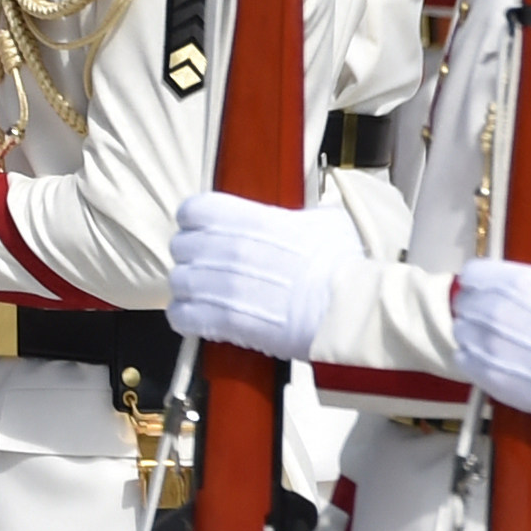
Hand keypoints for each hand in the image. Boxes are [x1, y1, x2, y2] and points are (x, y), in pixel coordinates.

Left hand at [166, 191, 360, 360]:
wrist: (352, 309)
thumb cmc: (345, 267)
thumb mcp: (327, 223)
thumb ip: (303, 217)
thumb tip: (306, 220)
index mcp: (246, 218)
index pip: (193, 210)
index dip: (196, 222)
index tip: (204, 232)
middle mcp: (227, 247)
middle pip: (181, 247)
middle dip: (193, 259)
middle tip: (208, 269)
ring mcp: (222, 284)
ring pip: (179, 282)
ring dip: (189, 291)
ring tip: (205, 298)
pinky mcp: (225, 320)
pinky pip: (183, 316)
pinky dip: (186, 319)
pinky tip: (199, 321)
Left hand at [454, 258, 530, 422]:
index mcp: (516, 282)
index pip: (474, 273)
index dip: (483, 280)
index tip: (492, 288)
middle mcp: (493, 310)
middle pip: (465, 303)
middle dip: (478, 308)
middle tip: (498, 319)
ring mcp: (488, 345)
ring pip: (462, 332)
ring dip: (474, 335)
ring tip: (495, 344)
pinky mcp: (490, 377)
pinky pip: (464, 362)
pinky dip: (473, 361)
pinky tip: (492, 364)